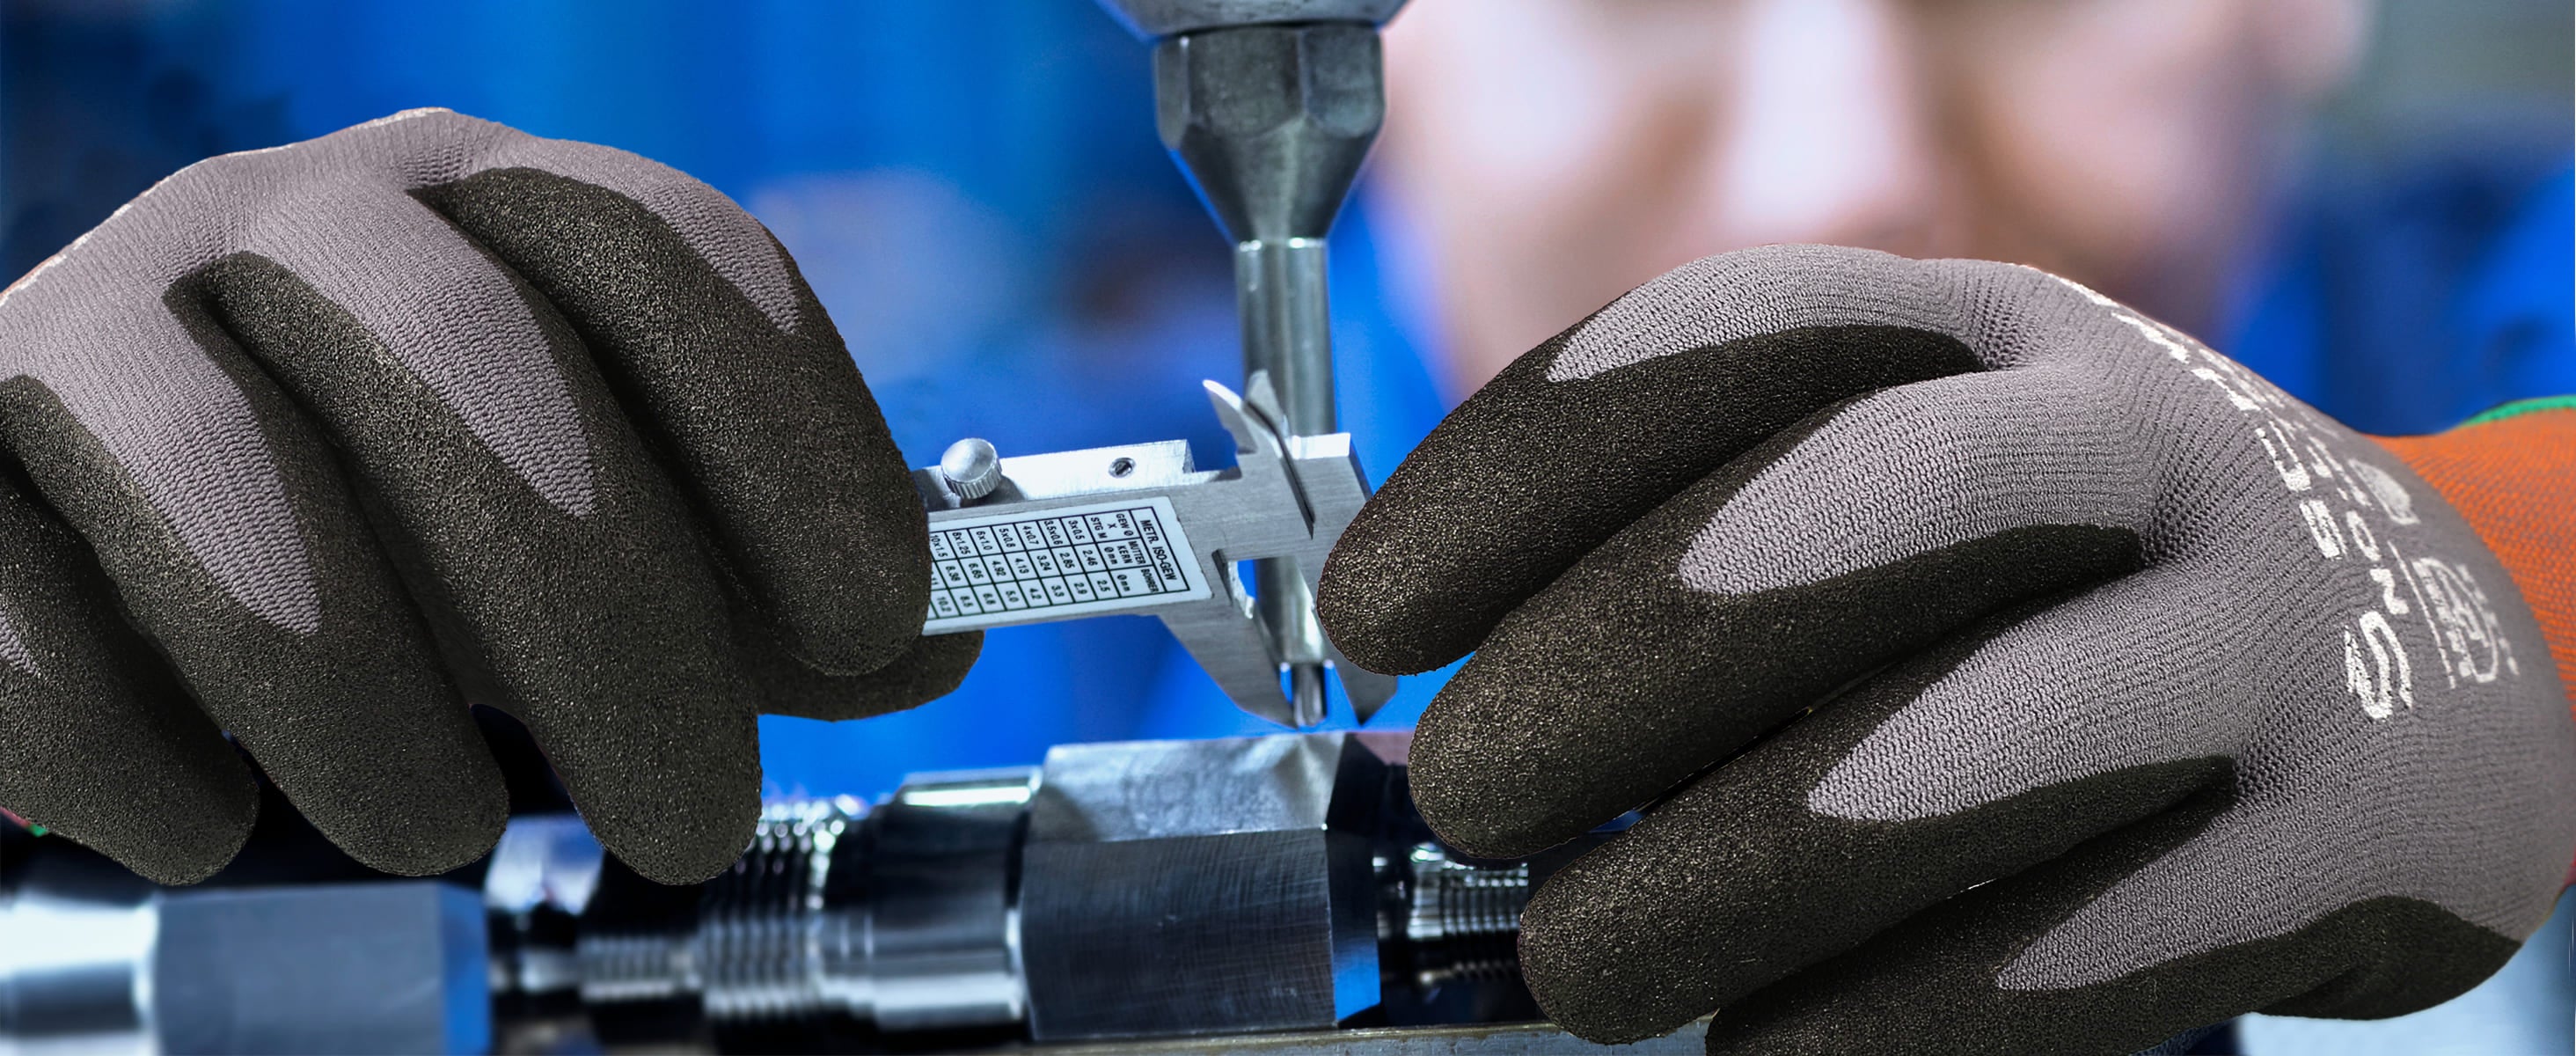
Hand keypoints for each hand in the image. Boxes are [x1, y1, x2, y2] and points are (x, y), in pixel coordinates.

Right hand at [0, 109, 974, 885]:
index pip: (674, 256)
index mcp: (488, 207)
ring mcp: (96, 318)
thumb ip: (761, 590)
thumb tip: (935, 636)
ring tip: (438, 825)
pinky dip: (134, 751)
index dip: (796, 438)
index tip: (879, 621)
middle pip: (478, 360)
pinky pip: (14, 605)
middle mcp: (290, 218)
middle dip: (611, 622)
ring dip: (367, 706)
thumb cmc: (394, 530)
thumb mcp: (604, 537)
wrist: (88, 534)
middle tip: (687, 813)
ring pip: (233, 484)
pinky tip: (209, 819)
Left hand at [1320, 245, 2575, 1053]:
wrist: (2436, 648)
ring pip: (1968, 742)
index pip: (1725, 339)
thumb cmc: (2081, 579)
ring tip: (1580, 965)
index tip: (1376, 611)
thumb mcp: (1925, 483)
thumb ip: (1725, 536)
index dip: (1517, 468)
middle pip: (1846, 513)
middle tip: (1468, 794)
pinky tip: (1773, 1044)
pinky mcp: (2347, 833)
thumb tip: (1452, 692)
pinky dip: (1904, 1007)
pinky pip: (2096, 936)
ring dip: (1731, 870)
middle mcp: (2131, 445)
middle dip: (1611, 667)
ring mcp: (2256, 631)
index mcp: (1991, 336)